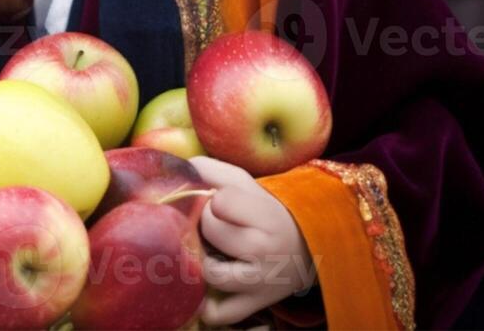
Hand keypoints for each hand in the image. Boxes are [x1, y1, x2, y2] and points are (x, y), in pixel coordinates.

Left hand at [191, 156, 315, 326]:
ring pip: (211, 273)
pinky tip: (203, 289)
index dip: (211, 199)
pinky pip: (219, 314)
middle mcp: (265, 251)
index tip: (217, 202)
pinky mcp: (253, 304)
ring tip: (208, 252)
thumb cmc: (265, 212)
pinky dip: (206, 306)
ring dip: (202, 261)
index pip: (220, 202)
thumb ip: (212, 171)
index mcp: (266, 216)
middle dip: (204, 225)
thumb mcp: (246, 184)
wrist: (304, 248)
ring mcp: (259, 282)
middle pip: (211, 232)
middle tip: (213, 226)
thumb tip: (178, 169)